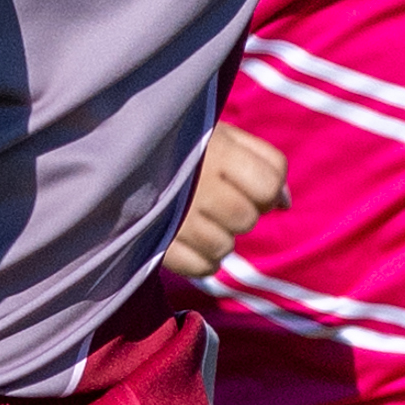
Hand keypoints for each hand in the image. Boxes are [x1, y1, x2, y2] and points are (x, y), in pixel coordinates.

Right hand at [162, 124, 286, 279]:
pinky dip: (203, 260)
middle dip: (241, 214)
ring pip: (225, 247)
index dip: (266, 190)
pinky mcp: (159, 244)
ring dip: (221, 238)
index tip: (247, 184)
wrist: (120, 152)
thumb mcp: (224, 137)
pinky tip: (192, 241)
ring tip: (201, 220)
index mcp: (218, 150)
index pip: (269, 184)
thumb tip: (284, 204)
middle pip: (247, 219)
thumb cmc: (185, 145)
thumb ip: (263, 161)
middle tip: (219, 202)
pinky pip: (202, 267)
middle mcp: (198, 185)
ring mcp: (177, 218)